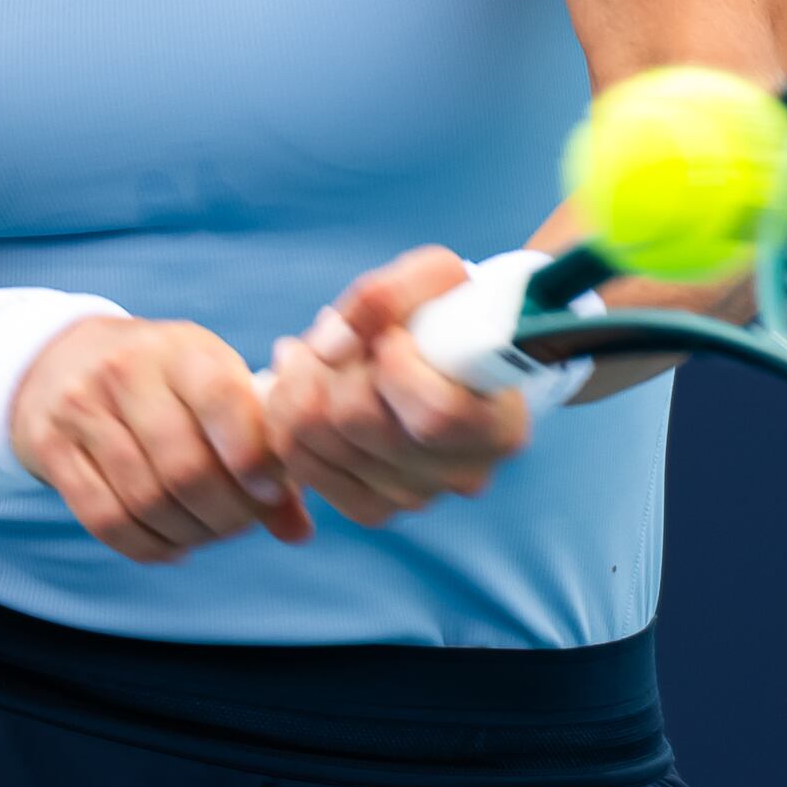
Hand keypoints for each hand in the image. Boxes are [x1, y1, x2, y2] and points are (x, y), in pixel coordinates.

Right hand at [8, 315, 313, 562]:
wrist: (64, 357)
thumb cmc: (166, 382)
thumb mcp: (215, 386)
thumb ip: (262, 451)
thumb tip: (299, 533)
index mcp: (184, 349)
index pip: (222, 399)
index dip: (252, 457)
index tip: (269, 491)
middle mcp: (128, 372)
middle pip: (184, 467)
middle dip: (225, 514)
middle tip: (241, 524)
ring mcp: (82, 408)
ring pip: (145, 500)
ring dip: (189, 534)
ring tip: (208, 533)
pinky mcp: (51, 447)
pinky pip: (104, 518)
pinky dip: (147, 546)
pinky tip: (171, 545)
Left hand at [263, 246, 534, 527]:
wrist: (453, 350)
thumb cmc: (453, 311)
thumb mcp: (438, 278)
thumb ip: (388, 297)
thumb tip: (330, 346)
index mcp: (499, 425)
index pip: (436, 415)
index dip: (396, 369)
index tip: (392, 335)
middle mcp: (463, 473)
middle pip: (363, 426)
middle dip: (327, 368)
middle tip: (324, 330)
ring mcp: (417, 497)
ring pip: (324, 448)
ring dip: (296, 389)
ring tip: (303, 351)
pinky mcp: (374, 508)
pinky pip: (307, 471)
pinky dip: (288, 425)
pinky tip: (299, 388)